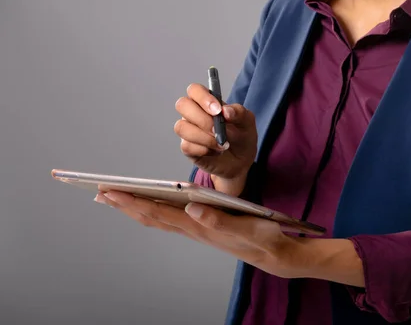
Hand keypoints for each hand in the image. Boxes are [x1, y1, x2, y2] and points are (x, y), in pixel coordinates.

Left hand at [95, 189, 306, 278]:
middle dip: (125, 204)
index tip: (111, 191)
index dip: (134, 202)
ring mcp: (197, 229)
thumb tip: (192, 207)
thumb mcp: (248, 228)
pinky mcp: (202, 226)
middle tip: (100, 191)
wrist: (276, 253)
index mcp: (201, 226)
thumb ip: (220, 220)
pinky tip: (147, 203)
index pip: (159, 212)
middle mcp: (193, 228)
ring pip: (158, 218)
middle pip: (151, 216)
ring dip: (135, 206)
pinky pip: (170, 218)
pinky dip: (153, 208)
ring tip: (115, 196)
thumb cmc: (264, 237)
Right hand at [174, 83, 257, 195]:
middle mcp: (193, 113)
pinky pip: (186, 146)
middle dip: (202, 119)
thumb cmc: (242, 136)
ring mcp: (188, 130)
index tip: (217, 111)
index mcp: (207, 101)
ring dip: (204, 137)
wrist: (241, 161)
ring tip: (222, 144)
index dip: (203, 97)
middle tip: (218, 130)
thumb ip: (239, 113)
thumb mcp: (247, 122)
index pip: (194, 90)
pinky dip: (204, 150)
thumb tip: (225, 111)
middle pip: (182, 105)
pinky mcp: (187, 147)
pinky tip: (215, 151)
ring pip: (182, 127)